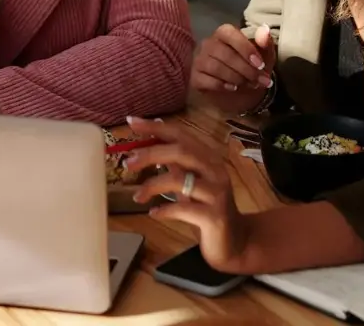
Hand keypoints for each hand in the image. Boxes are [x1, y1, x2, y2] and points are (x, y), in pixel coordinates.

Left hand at [125, 117, 251, 272]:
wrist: (235, 242)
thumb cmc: (207, 207)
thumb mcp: (190, 181)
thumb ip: (175, 161)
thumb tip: (153, 136)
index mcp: (208, 157)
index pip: (180, 134)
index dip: (155, 127)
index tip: (131, 122)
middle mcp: (215, 170)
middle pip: (181, 152)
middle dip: (150, 153)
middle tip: (128, 163)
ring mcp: (216, 193)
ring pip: (179, 180)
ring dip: (152, 185)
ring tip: (137, 196)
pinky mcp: (214, 217)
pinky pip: (183, 209)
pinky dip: (164, 210)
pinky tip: (153, 213)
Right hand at [190, 23, 275, 112]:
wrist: (242, 94)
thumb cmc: (252, 68)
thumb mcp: (264, 56)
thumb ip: (265, 42)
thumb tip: (265, 30)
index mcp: (224, 33)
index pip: (229, 33)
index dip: (245, 48)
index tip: (260, 64)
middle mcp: (208, 43)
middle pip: (223, 53)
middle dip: (245, 69)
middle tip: (259, 80)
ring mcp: (199, 60)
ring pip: (215, 67)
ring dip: (236, 78)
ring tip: (249, 85)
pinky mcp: (195, 77)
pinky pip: (205, 80)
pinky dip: (221, 85)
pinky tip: (232, 88)